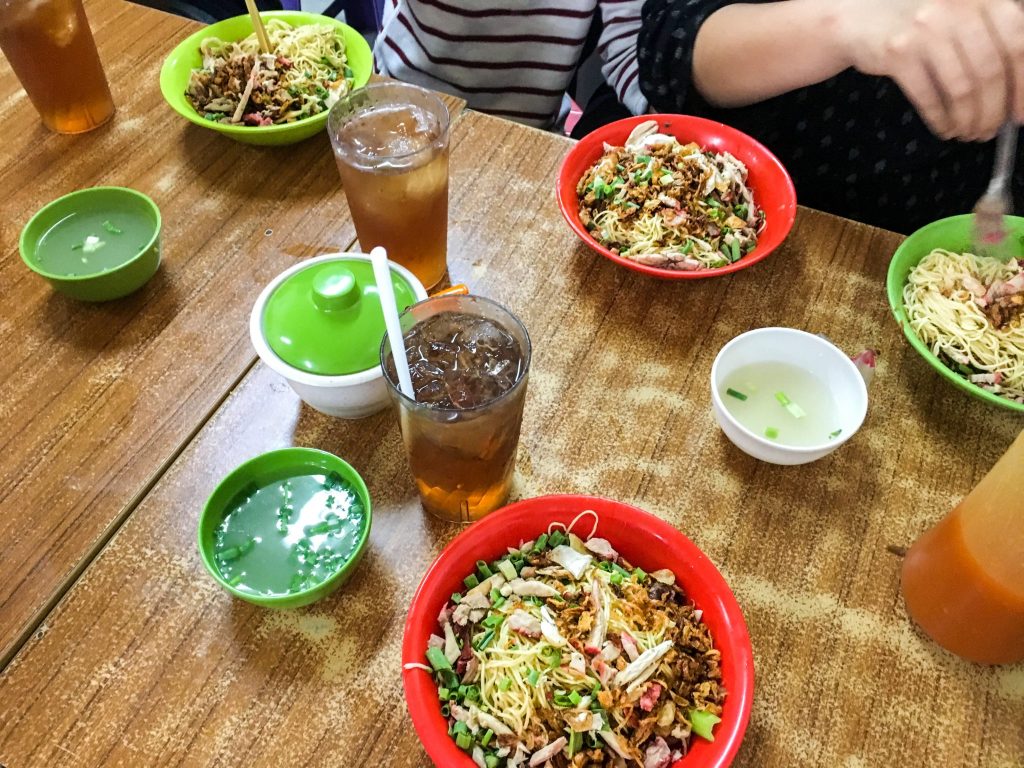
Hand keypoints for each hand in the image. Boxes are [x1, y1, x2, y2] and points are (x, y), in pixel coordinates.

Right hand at [837, 0, 1023, 140]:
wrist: (859, 17)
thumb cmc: (920, 22)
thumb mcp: (963, 15)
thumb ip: (992, 38)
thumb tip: (1016, 92)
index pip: (1017, 44)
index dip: (1023, 85)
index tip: (1019, 115)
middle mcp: (958, 7)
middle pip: (990, 71)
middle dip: (993, 111)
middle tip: (988, 132)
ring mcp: (927, 30)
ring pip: (961, 88)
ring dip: (968, 119)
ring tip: (966, 133)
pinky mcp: (898, 52)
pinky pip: (928, 96)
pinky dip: (940, 119)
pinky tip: (944, 128)